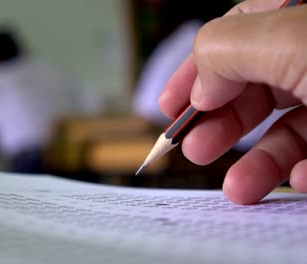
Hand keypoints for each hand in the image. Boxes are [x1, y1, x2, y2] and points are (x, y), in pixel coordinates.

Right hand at [159, 0, 306, 203]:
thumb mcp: (286, 40)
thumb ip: (225, 52)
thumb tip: (200, 89)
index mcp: (293, 15)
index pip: (231, 36)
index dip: (193, 72)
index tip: (167, 106)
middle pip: (251, 88)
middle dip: (218, 124)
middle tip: (194, 150)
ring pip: (285, 128)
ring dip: (258, 162)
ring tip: (239, 189)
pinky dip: (302, 170)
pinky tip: (299, 179)